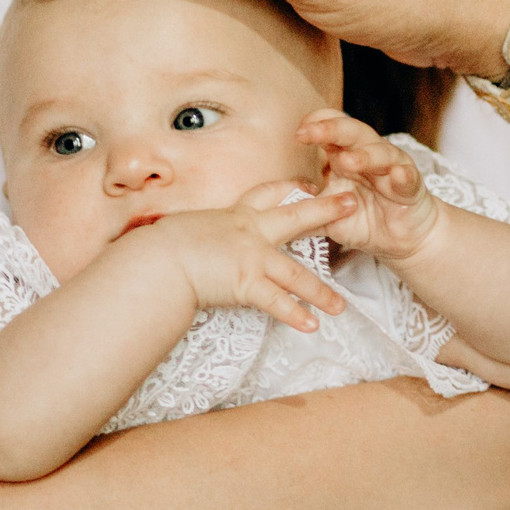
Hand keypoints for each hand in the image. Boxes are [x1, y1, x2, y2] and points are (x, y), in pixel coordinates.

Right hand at [127, 182, 350, 332]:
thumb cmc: (160, 245)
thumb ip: (203, 233)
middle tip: (354, 203)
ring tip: (341, 306)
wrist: (156, 260)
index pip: (267, 194)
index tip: (310, 182)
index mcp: (235, 216)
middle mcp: (250, 232)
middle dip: (327, 210)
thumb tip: (192, 238)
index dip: (291, 187)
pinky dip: (295, 316)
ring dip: (321, 292)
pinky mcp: (246, 283)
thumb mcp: (186, 228)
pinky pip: (276, 303)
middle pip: (297, 217)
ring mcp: (252, 258)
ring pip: (296, 274)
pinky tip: (312, 326)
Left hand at [298, 109, 441, 264]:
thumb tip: (265, 212)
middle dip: (332, 129)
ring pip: (381, 151)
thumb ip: (303, 209)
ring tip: (349, 161)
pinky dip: (404, 175)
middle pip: (353, 132)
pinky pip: (408, 177)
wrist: (400, 239)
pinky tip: (398, 175)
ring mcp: (392, 169)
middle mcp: (369, 155)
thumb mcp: (326, 215)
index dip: (317, 126)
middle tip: (311, 132)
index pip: (332, 129)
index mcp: (345, 156)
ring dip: (365, 155)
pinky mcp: (411, 188)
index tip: (298, 134)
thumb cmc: (363, 219)